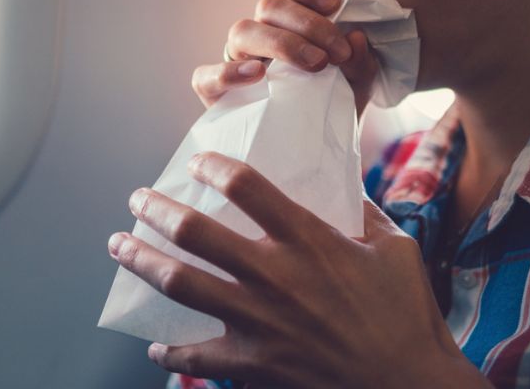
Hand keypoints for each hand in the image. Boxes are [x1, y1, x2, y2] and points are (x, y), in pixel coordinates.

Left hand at [107, 153, 492, 388]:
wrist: (410, 386)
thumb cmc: (407, 316)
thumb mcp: (395, 250)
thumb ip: (364, 214)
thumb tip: (344, 186)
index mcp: (308, 240)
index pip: (246, 186)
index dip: (213, 167)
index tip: (197, 164)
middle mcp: (274, 275)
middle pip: (195, 232)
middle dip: (156, 210)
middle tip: (137, 200)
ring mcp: (258, 321)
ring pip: (180, 284)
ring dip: (141, 261)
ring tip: (119, 246)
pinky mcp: (253, 364)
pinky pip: (196, 356)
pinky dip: (172, 351)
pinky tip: (158, 344)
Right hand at [190, 0, 380, 115]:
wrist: (315, 149)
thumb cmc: (332, 104)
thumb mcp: (356, 84)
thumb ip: (361, 62)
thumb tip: (357, 38)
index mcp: (285, 22)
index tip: (336, 3)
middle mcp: (258, 35)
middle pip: (268, 5)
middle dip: (307, 23)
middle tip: (337, 51)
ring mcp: (235, 61)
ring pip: (241, 31)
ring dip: (281, 43)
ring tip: (315, 64)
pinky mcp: (215, 93)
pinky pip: (206, 76)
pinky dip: (229, 72)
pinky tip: (258, 75)